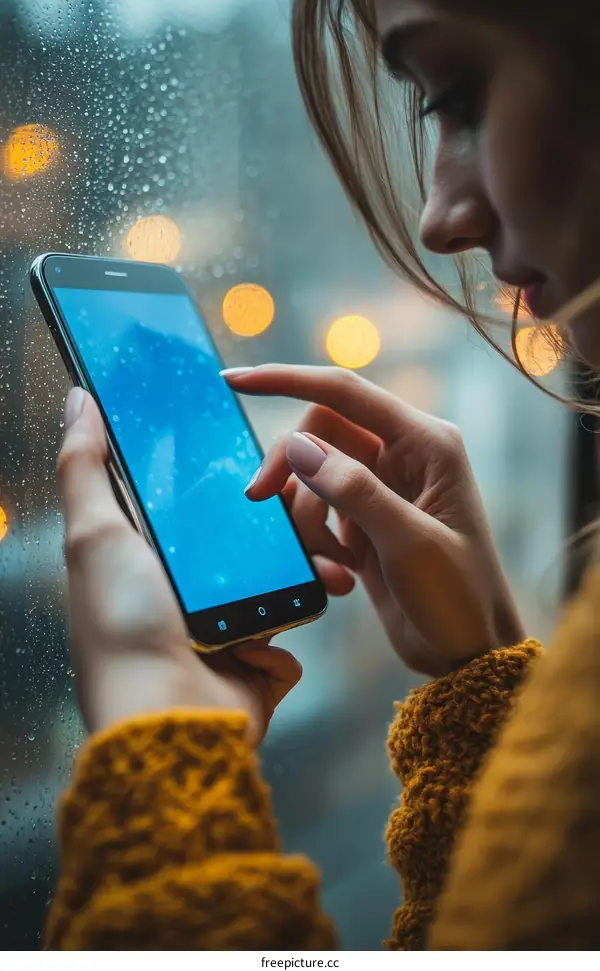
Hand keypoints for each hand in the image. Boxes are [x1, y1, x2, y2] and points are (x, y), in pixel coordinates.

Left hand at [57, 388, 301, 741]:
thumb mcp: (95, 533)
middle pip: (249, 546)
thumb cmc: (123, 626)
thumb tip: (77, 399)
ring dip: (303, 581)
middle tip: (310, 511)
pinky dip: (282, 647)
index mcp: (152, 562)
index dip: (232, 483)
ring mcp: (223, 638)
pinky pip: (286, 646)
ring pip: (280, 590)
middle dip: (285, 531)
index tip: (264, 459)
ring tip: (328, 570)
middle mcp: (187, 598)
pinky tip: (264, 649)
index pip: (199, 509)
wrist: (165, 717)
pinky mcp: (253, 674)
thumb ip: (84, 464)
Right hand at [224, 365, 524, 677]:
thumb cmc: (458, 596)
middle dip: (288, 468)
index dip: (287, 379)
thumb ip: (354, 490)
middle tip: (258, 501)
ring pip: (311, 475)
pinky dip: (314, 544)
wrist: (469, 654)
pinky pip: (316, 513)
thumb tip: (296, 444)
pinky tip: (339, 579)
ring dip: (304, 520)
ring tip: (331, 566)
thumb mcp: (409, 543)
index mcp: (425, 443)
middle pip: (317, 432)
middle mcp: (403, 455)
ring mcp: (381, 488)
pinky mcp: (364, 521)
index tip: (235, 381)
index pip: (344, 392)